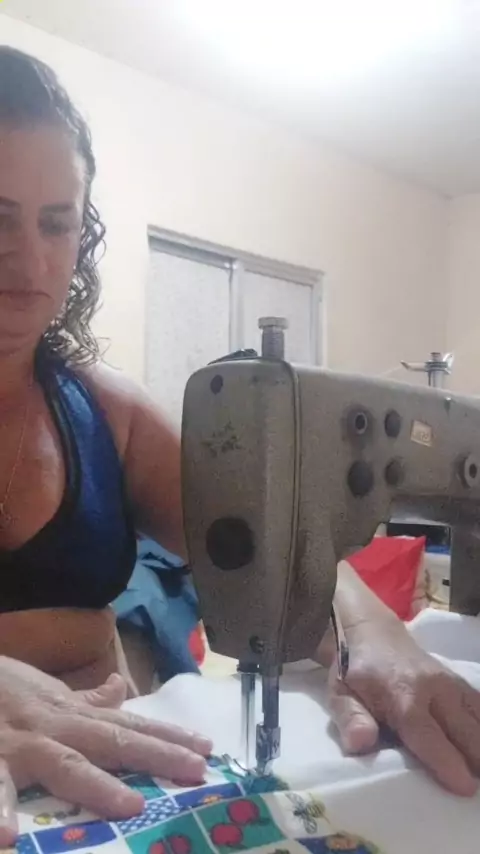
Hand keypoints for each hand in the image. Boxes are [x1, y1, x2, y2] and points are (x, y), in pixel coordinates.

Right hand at [0, 658, 211, 845]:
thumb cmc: (0, 688)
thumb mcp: (46, 690)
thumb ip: (83, 699)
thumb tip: (119, 689)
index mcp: (71, 714)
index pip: (128, 725)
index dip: (168, 737)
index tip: (208, 749)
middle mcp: (55, 727)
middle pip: (112, 741)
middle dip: (156, 756)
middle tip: (195, 771)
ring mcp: (21, 745)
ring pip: (62, 764)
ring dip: (94, 785)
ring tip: (129, 807)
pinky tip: (7, 837)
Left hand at [328, 617, 479, 796]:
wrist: (373, 635)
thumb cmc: (355, 673)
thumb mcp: (340, 695)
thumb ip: (350, 720)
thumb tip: (361, 743)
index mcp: (403, 694)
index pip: (429, 734)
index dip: (447, 763)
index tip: (464, 788)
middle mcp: (435, 688)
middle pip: (466, 731)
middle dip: (474, 762)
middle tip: (471, 789)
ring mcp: (453, 683)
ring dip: (479, 747)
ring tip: (474, 770)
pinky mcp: (461, 683)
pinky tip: (476, 746)